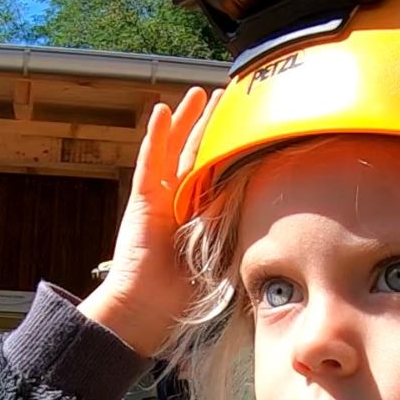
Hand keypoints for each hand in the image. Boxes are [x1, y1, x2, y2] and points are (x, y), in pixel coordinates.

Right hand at [80, 86, 223, 355]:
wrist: (147, 304)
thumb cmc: (182, 292)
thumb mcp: (218, 255)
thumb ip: (232, 229)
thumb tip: (256, 208)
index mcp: (198, 215)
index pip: (215, 174)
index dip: (228, 151)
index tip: (245, 130)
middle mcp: (178, 201)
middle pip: (195, 154)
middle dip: (209, 127)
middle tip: (225, 98)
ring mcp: (159, 198)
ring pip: (174, 150)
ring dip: (185, 121)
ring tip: (197, 95)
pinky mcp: (142, 199)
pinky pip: (150, 161)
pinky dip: (156, 136)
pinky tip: (162, 112)